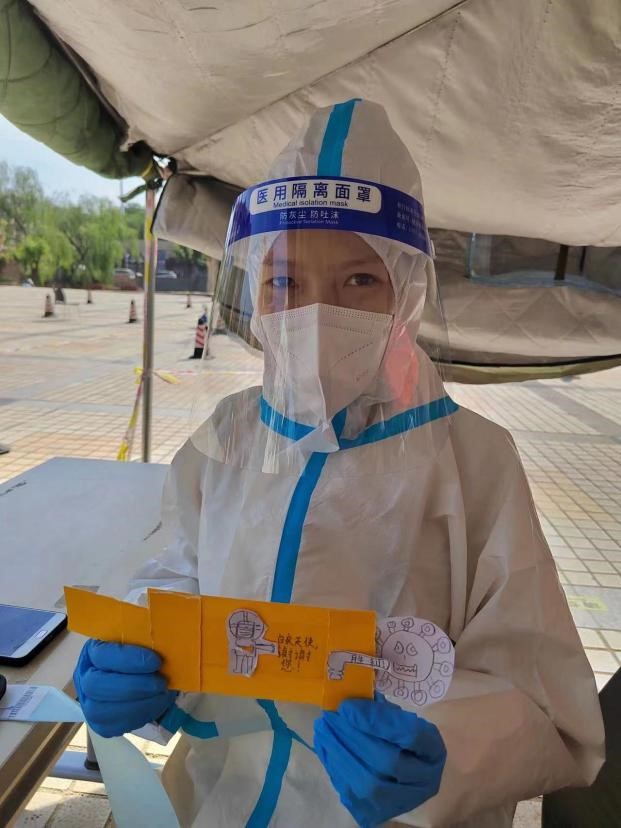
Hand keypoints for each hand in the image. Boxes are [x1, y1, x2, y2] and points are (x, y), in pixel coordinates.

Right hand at [73, 639, 175, 737]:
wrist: (138, 674)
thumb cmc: (139, 652)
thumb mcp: (139, 638)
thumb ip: (144, 637)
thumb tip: (165, 635)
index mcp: (92, 651)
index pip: (102, 655)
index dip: (129, 660)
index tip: (156, 661)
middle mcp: (84, 677)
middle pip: (96, 686)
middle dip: (133, 686)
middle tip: (161, 683)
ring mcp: (88, 703)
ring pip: (101, 711)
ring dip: (137, 705)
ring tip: (162, 696)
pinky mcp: (99, 724)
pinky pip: (112, 727)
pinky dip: (137, 718)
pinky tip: (156, 706)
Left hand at [314, 696, 445, 826]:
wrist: (404, 775)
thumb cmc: (400, 738)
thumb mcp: (399, 718)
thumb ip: (380, 710)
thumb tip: (351, 698)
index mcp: (433, 750)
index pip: (410, 735)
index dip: (377, 720)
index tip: (347, 706)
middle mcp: (423, 781)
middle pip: (387, 762)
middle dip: (353, 736)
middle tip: (329, 716)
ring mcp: (401, 802)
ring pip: (369, 783)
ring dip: (339, 752)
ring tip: (322, 730)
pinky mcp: (378, 813)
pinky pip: (353, 794)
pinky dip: (335, 768)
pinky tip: (324, 747)